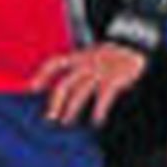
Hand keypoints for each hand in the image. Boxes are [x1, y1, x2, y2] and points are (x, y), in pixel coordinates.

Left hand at [32, 39, 146, 126]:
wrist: (135, 45)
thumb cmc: (112, 55)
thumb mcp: (92, 55)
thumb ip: (79, 67)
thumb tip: (65, 86)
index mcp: (79, 57)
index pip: (55, 63)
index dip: (42, 75)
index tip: (32, 88)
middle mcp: (86, 64)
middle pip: (64, 84)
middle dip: (55, 102)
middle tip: (49, 118)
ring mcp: (99, 71)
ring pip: (80, 92)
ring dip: (71, 109)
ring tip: (67, 121)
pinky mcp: (114, 78)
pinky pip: (103, 97)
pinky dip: (99, 110)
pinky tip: (96, 121)